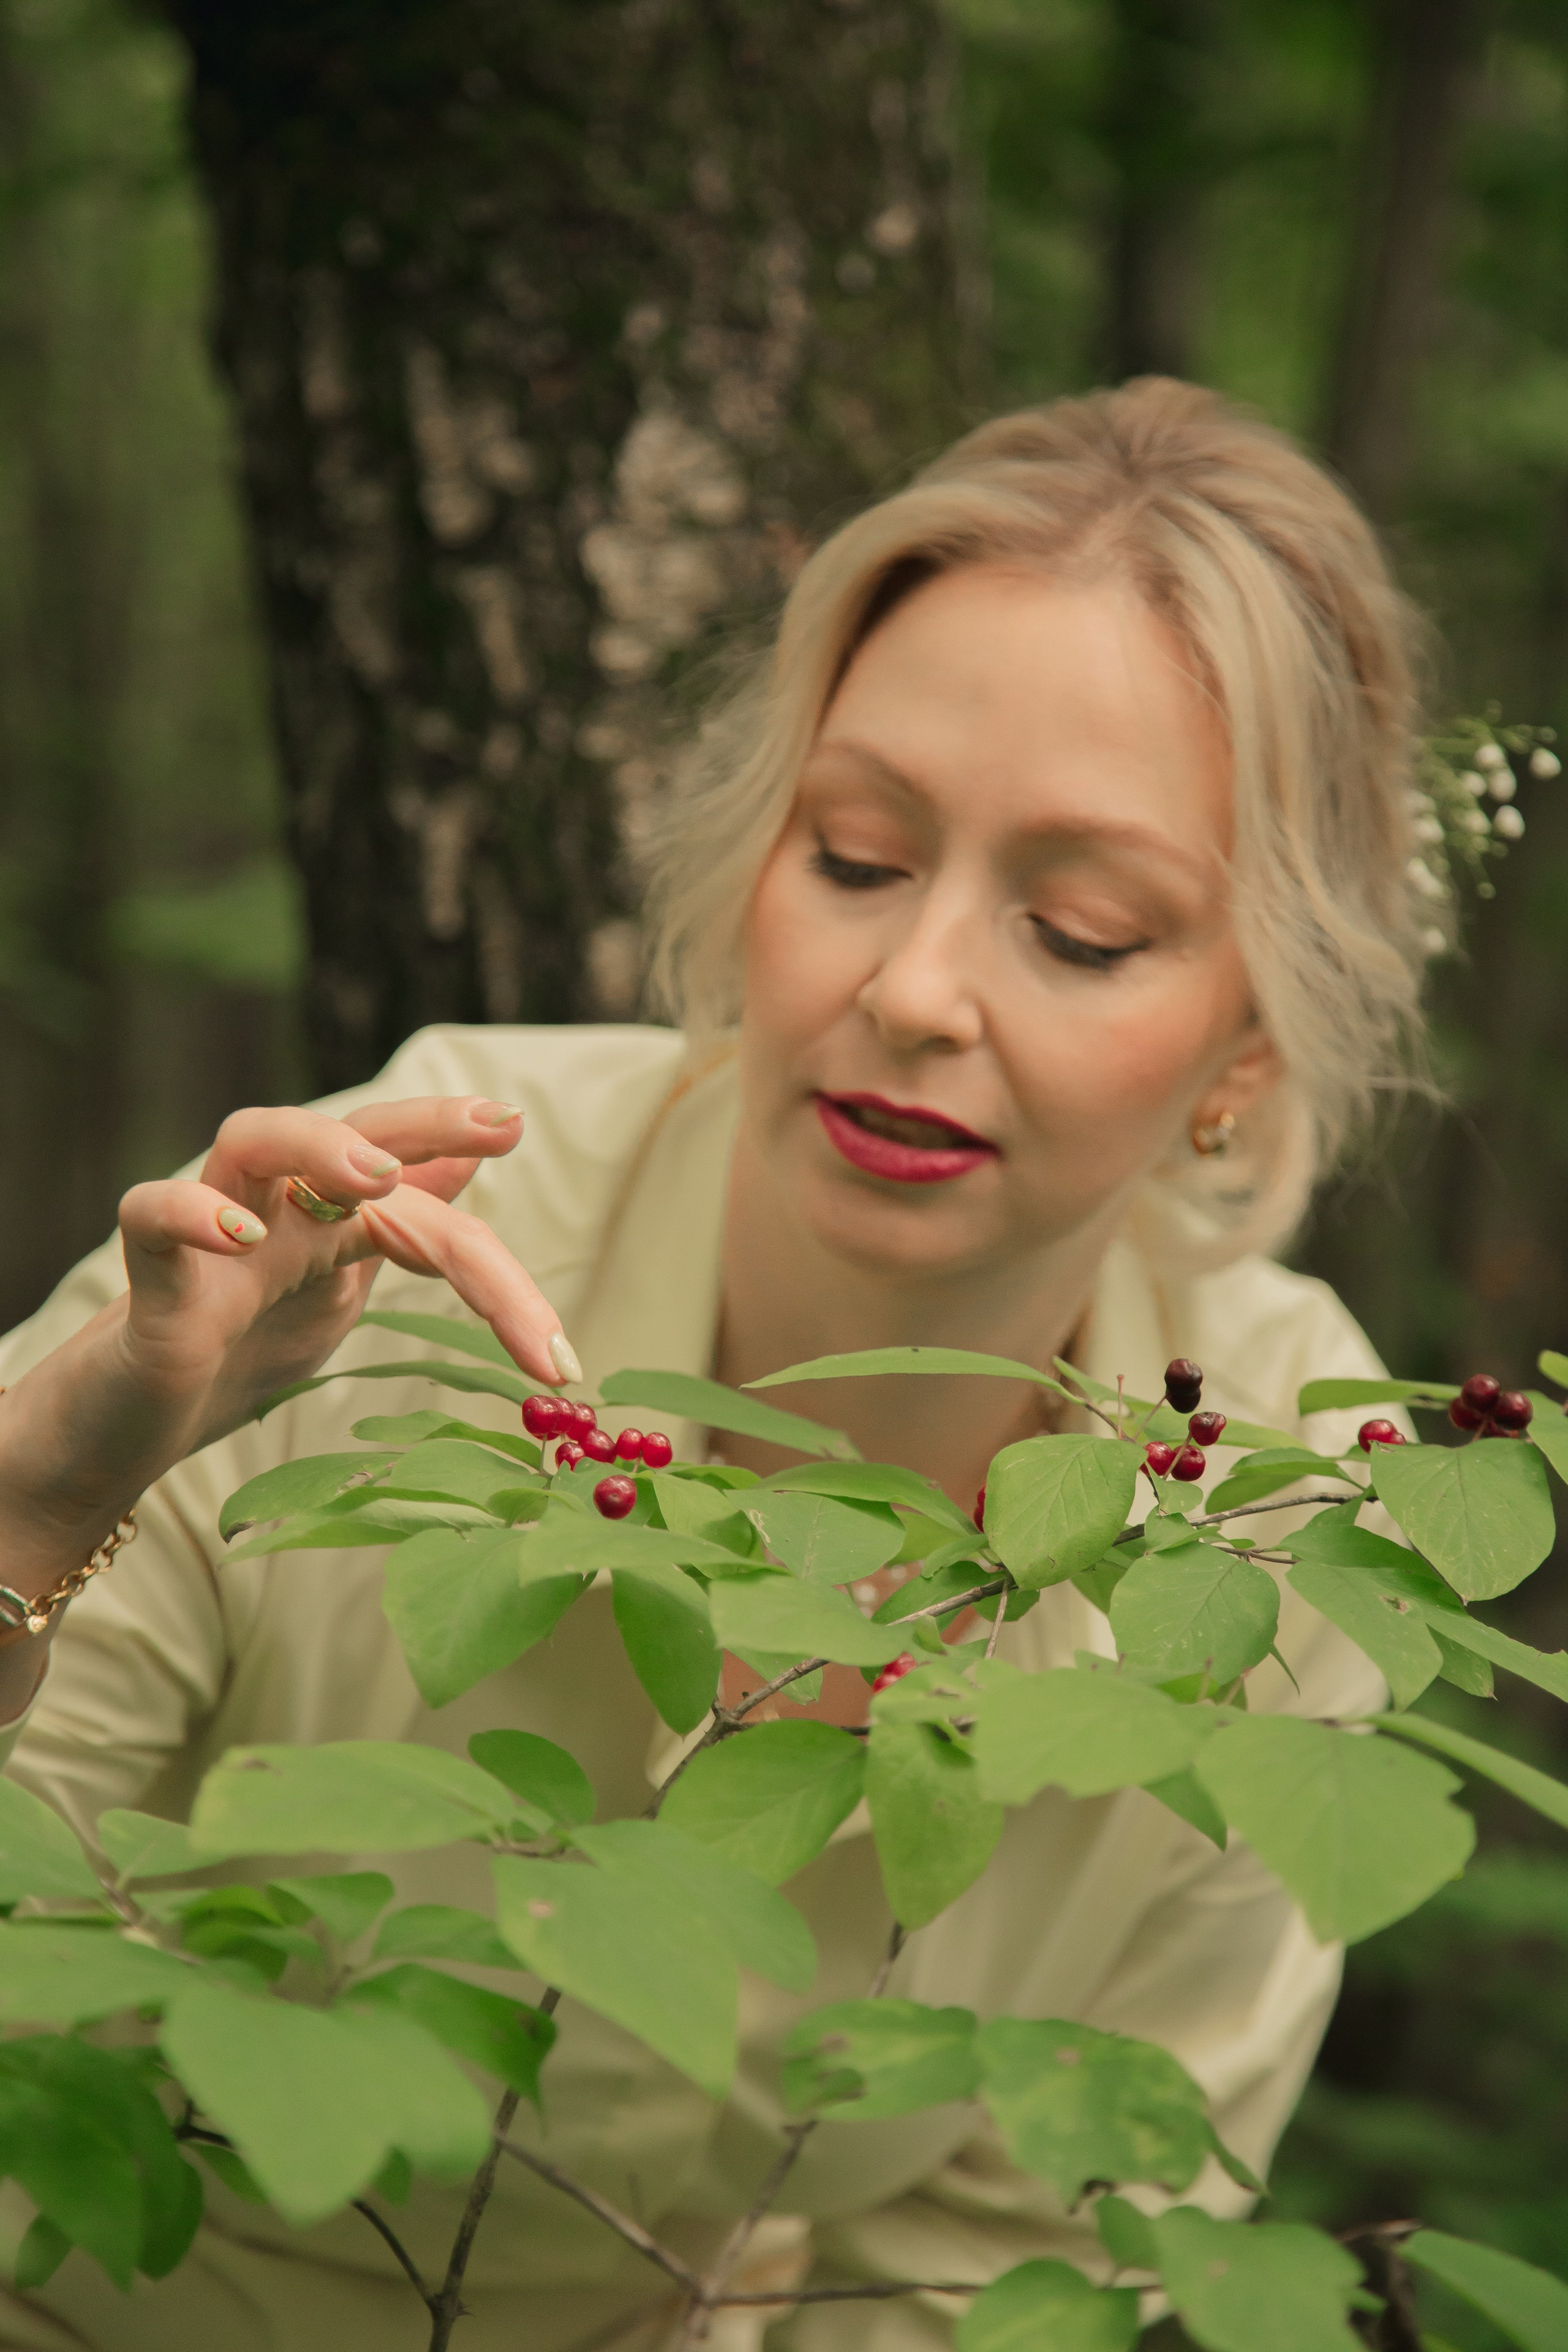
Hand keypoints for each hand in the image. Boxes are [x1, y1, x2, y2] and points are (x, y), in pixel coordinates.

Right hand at [0, 1094, 568, 1606]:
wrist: (118, 1435)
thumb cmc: (226, 1355)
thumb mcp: (333, 1292)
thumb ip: (396, 1233)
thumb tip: (472, 1165)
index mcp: (327, 1224)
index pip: (420, 1208)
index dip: (492, 1266)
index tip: (557, 1354)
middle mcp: (274, 1210)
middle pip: (348, 1132)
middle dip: (424, 1121)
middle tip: (501, 1126)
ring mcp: (209, 1241)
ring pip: (249, 1136)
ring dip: (316, 1143)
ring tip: (375, 1175)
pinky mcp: (150, 1285)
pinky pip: (151, 1214)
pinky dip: (193, 1212)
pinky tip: (240, 1236)